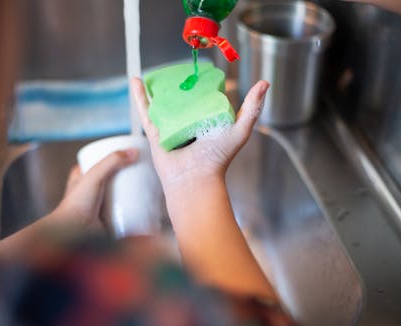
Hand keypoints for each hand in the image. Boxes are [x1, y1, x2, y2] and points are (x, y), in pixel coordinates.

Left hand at [51, 149, 138, 229]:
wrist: (75, 234)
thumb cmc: (76, 206)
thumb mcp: (94, 176)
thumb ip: (112, 161)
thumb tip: (134, 152)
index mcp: (81, 178)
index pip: (99, 162)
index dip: (112, 157)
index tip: (128, 154)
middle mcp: (91, 192)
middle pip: (113, 178)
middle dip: (127, 174)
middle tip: (143, 170)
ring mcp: (101, 206)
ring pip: (120, 195)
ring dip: (133, 192)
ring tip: (148, 186)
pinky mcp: (110, 219)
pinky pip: (125, 212)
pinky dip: (134, 209)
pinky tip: (146, 205)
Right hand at [131, 78, 268, 192]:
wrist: (195, 180)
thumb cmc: (218, 158)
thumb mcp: (240, 130)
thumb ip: (252, 108)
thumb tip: (264, 83)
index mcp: (208, 123)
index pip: (206, 100)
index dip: (205, 86)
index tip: (203, 72)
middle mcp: (189, 125)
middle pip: (183, 101)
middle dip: (180, 86)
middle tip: (180, 70)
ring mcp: (171, 128)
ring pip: (163, 103)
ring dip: (159, 88)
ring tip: (158, 74)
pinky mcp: (155, 132)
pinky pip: (146, 110)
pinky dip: (140, 95)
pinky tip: (136, 80)